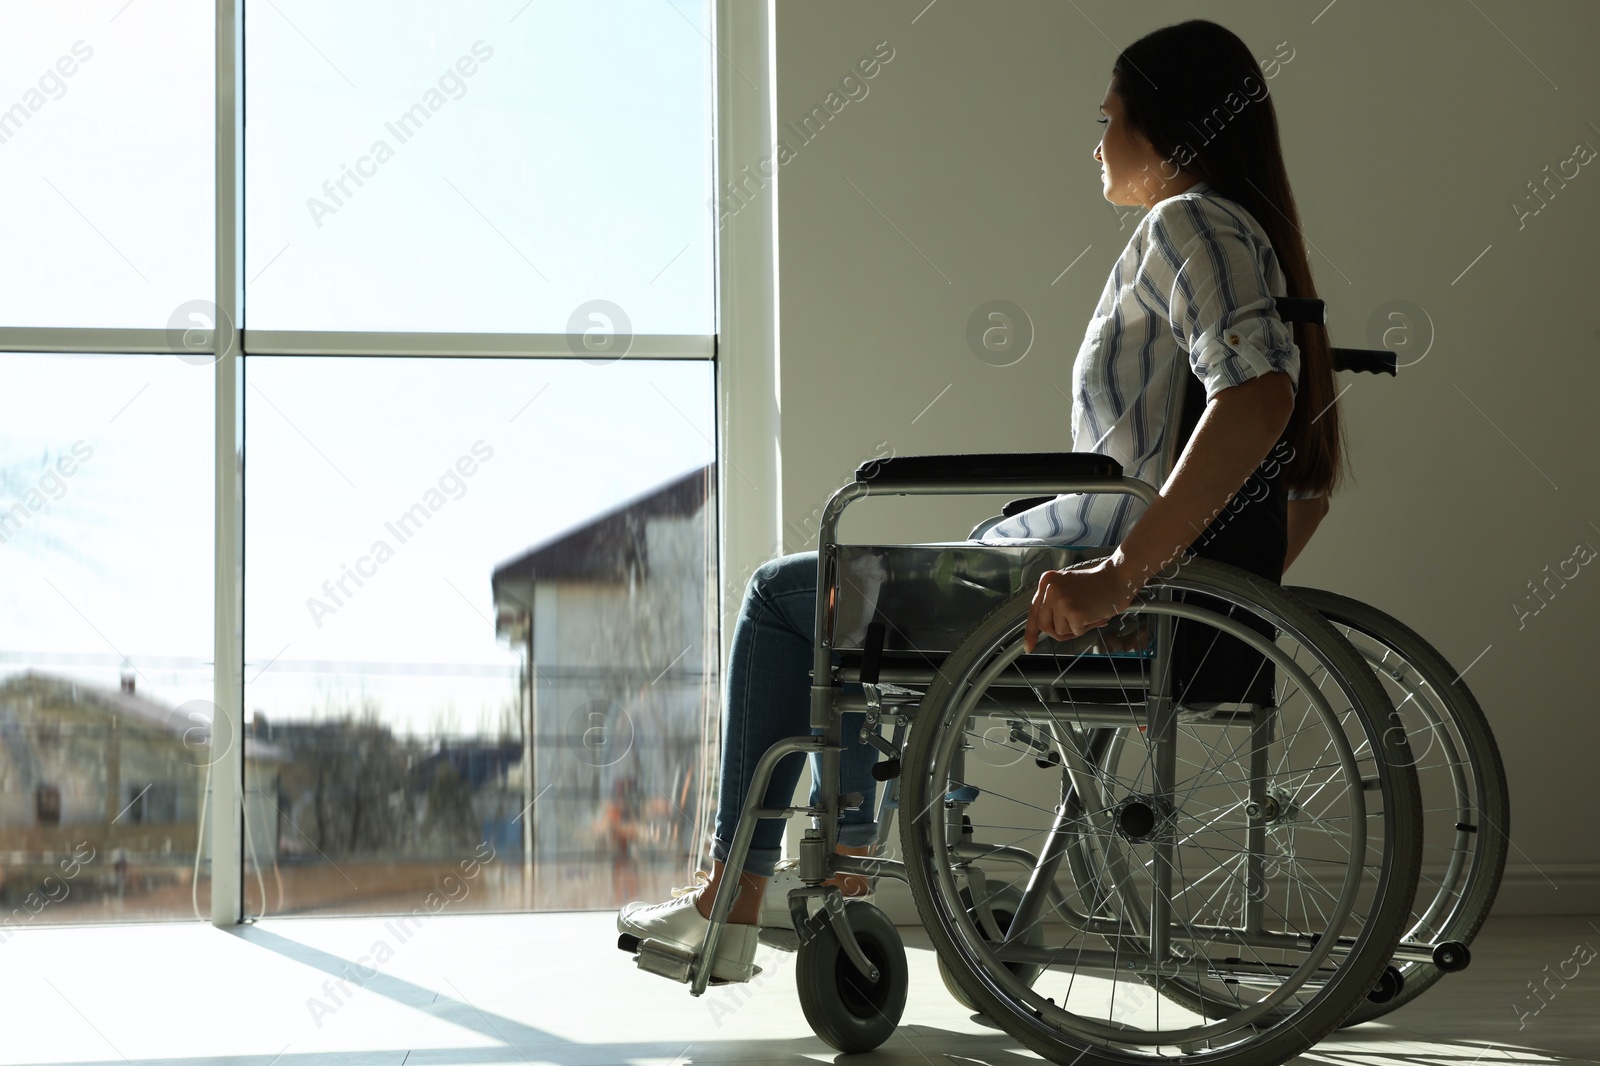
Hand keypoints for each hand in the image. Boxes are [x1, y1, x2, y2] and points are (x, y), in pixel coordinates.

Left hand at [1023, 556, 1140, 652]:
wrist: (1118, 578)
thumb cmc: (1097, 585)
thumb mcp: (1067, 587)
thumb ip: (1053, 603)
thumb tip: (1044, 628)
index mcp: (1047, 582)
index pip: (1033, 611)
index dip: (1031, 631)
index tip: (1028, 645)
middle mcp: (1050, 589)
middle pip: (1044, 625)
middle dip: (1058, 631)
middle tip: (1074, 625)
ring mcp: (1061, 600)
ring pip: (1060, 631)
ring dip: (1075, 627)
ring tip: (1087, 613)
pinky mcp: (1074, 612)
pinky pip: (1075, 632)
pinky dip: (1086, 627)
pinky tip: (1094, 614)